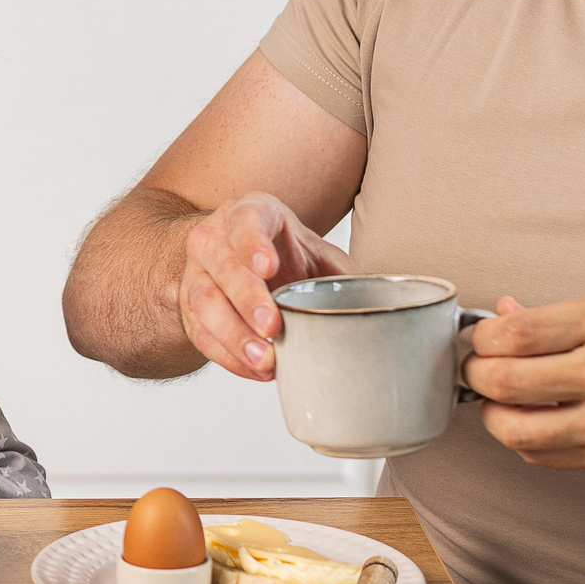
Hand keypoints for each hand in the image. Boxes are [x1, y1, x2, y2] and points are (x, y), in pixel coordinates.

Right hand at [178, 193, 354, 379]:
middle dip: (247, 299)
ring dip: (233, 334)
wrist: (238, 263)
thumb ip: (345, 273)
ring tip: (264, 359)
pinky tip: (255, 369)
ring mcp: (197, 275)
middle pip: (222, 266)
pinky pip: (201, 335)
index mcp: (249, 214)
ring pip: (204, 303)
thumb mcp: (316, 253)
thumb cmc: (286, 256)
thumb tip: (394, 304)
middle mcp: (214, 239)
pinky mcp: (190, 311)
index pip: (245, 222)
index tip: (269, 267)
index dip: (253, 244)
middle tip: (273, 326)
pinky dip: (228, 356)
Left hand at [464, 295, 584, 476]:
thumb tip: (503, 313)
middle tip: (480, 367)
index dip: (483, 337)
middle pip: (502, 381)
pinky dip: (522, 438)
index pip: (513, 334)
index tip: (484, 337)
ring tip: (499, 398)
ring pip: (513, 428)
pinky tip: (532, 419)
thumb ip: (560, 318)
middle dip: (477, 373)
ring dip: (492, 413)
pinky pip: (540, 454)